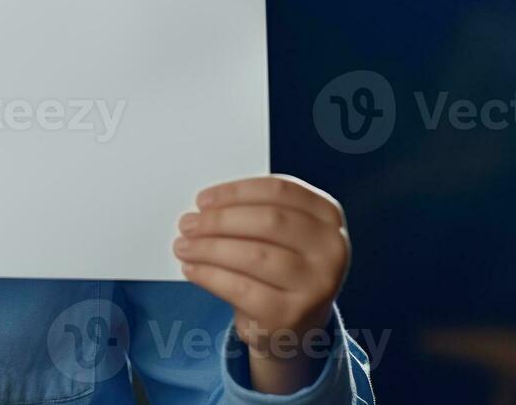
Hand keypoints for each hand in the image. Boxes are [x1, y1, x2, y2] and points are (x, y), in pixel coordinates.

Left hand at [173, 175, 349, 391]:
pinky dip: (210, 275)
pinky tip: (192, 269)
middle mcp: (331, 249)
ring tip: (184, 246)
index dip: (236, 192)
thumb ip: (252, 212)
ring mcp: (316, 284)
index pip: (280, 190)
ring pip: (254, 255)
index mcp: (328, 216)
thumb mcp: (281, 234)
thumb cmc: (281, 268)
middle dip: (219, 220)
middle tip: (188, 223)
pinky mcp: (292, 314)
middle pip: (268, 221)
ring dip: (209, 248)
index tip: (203, 200)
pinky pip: (241, 288)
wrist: (296, 325)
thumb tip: (203, 209)